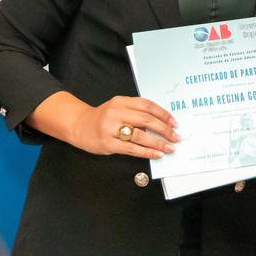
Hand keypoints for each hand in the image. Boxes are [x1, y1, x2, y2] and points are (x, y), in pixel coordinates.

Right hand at [28, 92, 179, 159]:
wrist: (79, 125)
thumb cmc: (103, 117)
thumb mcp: (118, 107)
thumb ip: (135, 112)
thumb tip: (161, 123)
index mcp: (121, 101)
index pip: (147, 105)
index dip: (163, 114)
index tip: (174, 122)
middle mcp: (116, 113)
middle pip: (146, 120)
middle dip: (164, 129)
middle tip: (176, 136)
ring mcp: (111, 129)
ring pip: (140, 135)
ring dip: (158, 143)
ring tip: (170, 147)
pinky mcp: (108, 144)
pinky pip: (132, 149)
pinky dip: (146, 152)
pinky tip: (156, 154)